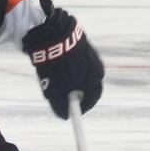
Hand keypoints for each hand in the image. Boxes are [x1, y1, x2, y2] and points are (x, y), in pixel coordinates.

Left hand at [21, 0, 103, 118]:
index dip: (81, 108)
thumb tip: (64, 116)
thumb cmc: (56, 64)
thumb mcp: (55, 89)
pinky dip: (70, 69)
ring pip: (82, 75)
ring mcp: (91, 55)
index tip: (71, 113)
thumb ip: (60, 105)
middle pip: (88, 87)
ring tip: (57, 80)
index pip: (92, 99)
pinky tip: (58, 66)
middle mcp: (96, 67)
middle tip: (63, 98)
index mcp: (94, 78)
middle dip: (76, 94)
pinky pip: (78, 63)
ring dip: (72, 81)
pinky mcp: (83, 46)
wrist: (53, 34)